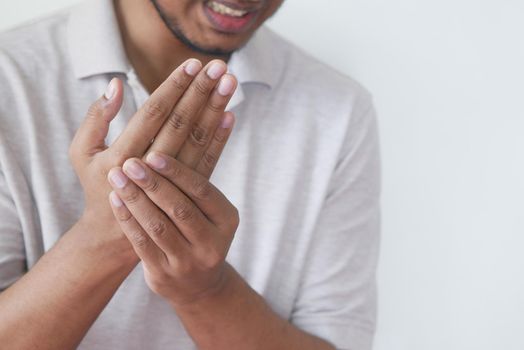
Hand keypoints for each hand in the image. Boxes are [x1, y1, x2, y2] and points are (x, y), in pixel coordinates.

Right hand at [68, 58, 236, 257]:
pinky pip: (207, 163)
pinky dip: (220, 139)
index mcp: (123, 155)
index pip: (154, 114)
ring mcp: (173, 183)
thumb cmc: (96, 186)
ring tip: (229, 83)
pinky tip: (230, 116)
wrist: (115, 236)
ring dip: (215, 110)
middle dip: (200, 92)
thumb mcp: (82, 153)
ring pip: (198, 140)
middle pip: (181, 123)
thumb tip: (117, 83)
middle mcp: (150, 168)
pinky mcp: (188, 193)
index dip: (174, 88)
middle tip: (218, 66)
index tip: (191, 64)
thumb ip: (96, 118)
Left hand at [107, 152, 238, 304]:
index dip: (178, 173)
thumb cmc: (202, 230)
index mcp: (227, 220)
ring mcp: (187, 262)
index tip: (153, 154)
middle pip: (180, 209)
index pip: (203, 192)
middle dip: (153, 184)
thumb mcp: (213, 209)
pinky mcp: (164, 274)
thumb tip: (224, 113)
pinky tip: (115, 199)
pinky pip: (141, 244)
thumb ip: (207, 170)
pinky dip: (127, 219)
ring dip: (135, 199)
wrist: (197, 283)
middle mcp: (211, 243)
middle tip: (130, 163)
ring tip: (117, 176)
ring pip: (158, 226)